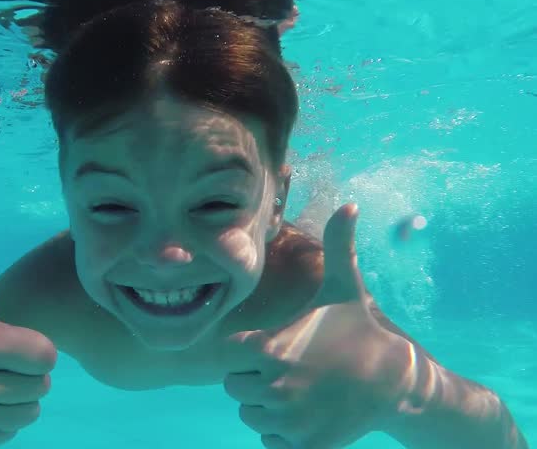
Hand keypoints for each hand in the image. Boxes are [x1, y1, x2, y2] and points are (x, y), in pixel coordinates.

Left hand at [221, 204, 410, 448]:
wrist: (398, 383)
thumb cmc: (361, 330)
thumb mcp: (346, 287)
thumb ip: (337, 245)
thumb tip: (350, 203)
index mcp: (269, 350)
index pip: (229, 356)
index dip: (248, 352)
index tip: (275, 346)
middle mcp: (272, 388)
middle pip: (236, 387)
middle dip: (255, 379)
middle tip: (290, 368)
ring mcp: (287, 422)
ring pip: (251, 416)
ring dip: (267, 407)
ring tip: (299, 390)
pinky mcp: (302, 447)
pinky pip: (269, 442)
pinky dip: (281, 435)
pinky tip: (305, 414)